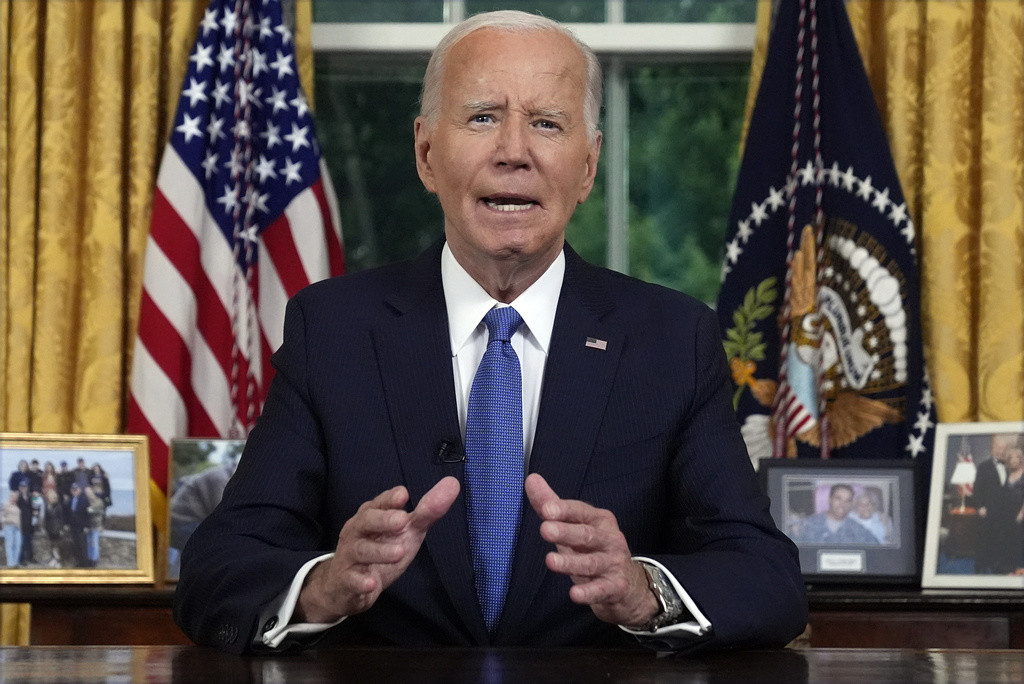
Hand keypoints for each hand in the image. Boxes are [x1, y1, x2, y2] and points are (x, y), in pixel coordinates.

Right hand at [295, 476, 459, 623]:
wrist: (347, 586)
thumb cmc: (380, 550)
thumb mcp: (407, 531)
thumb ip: (427, 510)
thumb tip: (453, 484)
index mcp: (371, 515)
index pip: (379, 502)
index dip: (389, 498)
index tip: (403, 494)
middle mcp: (357, 532)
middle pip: (365, 521)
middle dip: (383, 520)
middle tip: (402, 520)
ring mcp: (350, 556)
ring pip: (361, 550)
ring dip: (379, 551)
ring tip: (399, 552)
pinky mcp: (346, 581)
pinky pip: (351, 580)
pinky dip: (360, 581)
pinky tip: (371, 583)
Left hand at [524, 473, 658, 627]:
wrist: (628, 587)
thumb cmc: (594, 551)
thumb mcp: (573, 527)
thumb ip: (551, 504)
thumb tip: (531, 479)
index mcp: (599, 520)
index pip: (581, 512)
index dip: (564, 510)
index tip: (546, 509)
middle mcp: (610, 539)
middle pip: (587, 535)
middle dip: (566, 532)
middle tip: (545, 529)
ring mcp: (614, 563)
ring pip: (591, 562)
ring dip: (571, 562)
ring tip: (551, 561)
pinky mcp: (616, 587)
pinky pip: (601, 589)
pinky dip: (589, 592)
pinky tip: (575, 594)